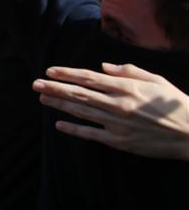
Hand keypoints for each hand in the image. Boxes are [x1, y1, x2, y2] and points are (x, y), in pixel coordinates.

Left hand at [33, 63, 188, 161]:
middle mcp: (118, 104)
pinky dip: (73, 129)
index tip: (50, 70)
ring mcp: (117, 124)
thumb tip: (103, 67)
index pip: (89, 78)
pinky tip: (59, 124)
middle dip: (54, 88)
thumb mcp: (155, 80)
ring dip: (59, 104)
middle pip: (79, 93)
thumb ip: (128, 71)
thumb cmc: (175, 104)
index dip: (67, 74)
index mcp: (126, 87)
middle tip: (35, 84)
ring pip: (81, 111)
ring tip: (42, 99)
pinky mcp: (119, 142)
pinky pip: (91, 134)